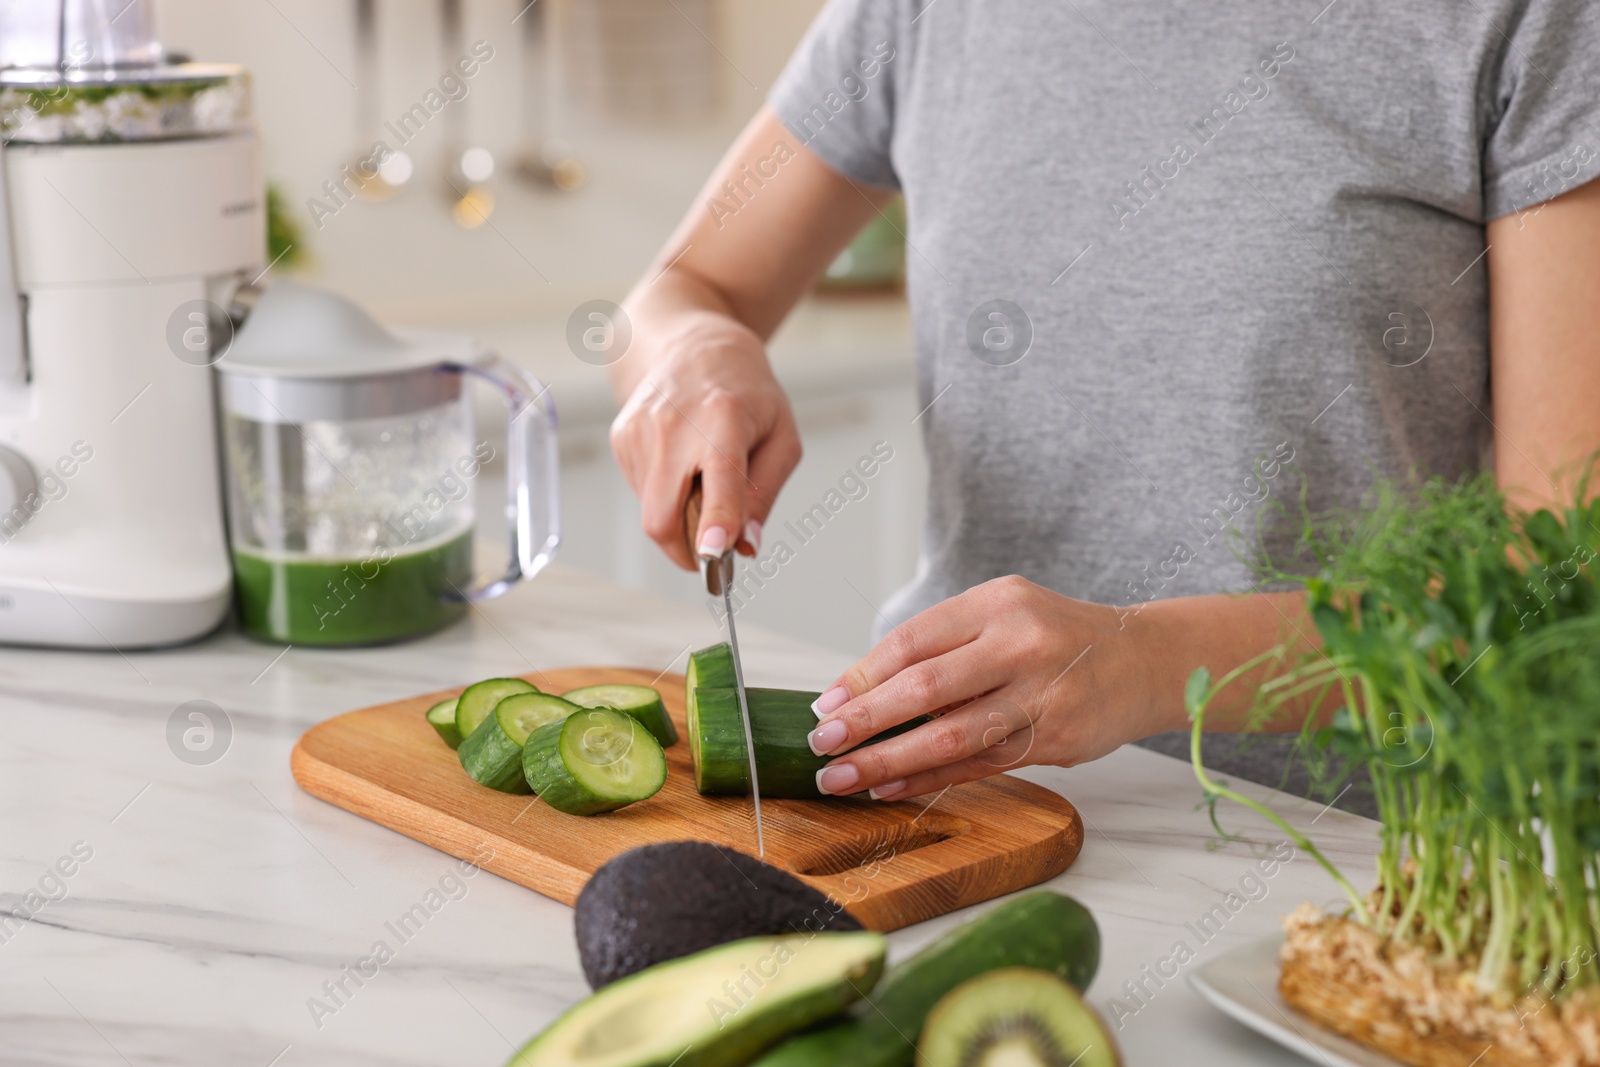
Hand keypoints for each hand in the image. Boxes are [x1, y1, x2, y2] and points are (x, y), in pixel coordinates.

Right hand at [610, 309, 800, 569]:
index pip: (718, 476)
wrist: (691, 344)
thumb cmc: (745, 390)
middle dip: (687, 550)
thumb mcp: (781, 435)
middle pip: (663, 516)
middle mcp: (673, 423)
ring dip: (680, 518)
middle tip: (715, 549)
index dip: (715, 519)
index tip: (713, 553)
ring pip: (651, 514)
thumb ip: (766, 493)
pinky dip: (664, 497)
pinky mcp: (621, 438)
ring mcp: (640, 431)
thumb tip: (746, 545)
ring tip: (703, 479)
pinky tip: (682, 465)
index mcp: (723, 416)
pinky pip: (641, 495)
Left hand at [805, 576, 1172, 799]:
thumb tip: (858, 692)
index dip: (862, 677)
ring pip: (950, 736)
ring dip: (888, 762)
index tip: (826, 706)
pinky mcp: (1057, 739)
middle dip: (864, 722)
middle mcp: (1020, 644)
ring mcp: (1042, 695)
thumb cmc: (1057, 637)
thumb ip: (942, 645)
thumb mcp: (1004, 614)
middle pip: (924, 688)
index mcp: (997, 603)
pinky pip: (979, 765)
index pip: (912, 642)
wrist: (1145, 660)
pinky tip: (891, 789)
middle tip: (821, 745)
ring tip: (842, 779)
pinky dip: (929, 779)